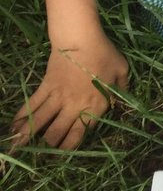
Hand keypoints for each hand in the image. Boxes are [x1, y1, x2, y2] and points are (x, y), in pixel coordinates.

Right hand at [10, 34, 128, 150]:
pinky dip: (20, 117)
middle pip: (56, 133)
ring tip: (18, 147)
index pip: (79, 134)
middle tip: (44, 151)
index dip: (70, 147)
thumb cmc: (104, 54)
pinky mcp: (44, 87)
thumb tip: (122, 99)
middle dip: (49, 146)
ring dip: (28, 136)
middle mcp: (73, 106)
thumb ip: (122, 88)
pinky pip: (31, 105)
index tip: (64, 152)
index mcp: (94, 106)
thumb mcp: (122, 70)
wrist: (80, 39)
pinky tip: (13, 127)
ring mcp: (57, 97)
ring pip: (40, 122)